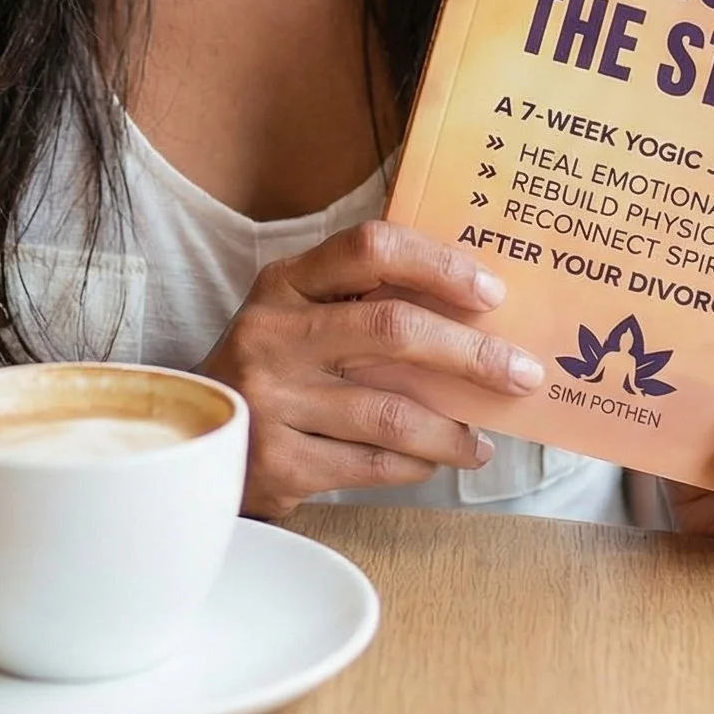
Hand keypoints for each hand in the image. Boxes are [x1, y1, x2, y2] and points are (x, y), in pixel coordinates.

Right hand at [200, 221, 546, 518]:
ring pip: (392, 412)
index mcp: (285, 282)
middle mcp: (274, 333)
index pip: (369, 247)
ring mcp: (272, 399)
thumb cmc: (271, 366)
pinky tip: (435, 461)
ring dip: (454, 429)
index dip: (437, 264)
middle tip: (523, 372)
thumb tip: (474, 307)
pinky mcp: (278, 462)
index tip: (491, 290)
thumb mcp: (296, 314)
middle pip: (392, 329)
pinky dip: (417, 465)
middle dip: (472, 354)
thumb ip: (361, 299)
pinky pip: (372, 465)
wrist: (190, 437)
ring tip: (484, 438)